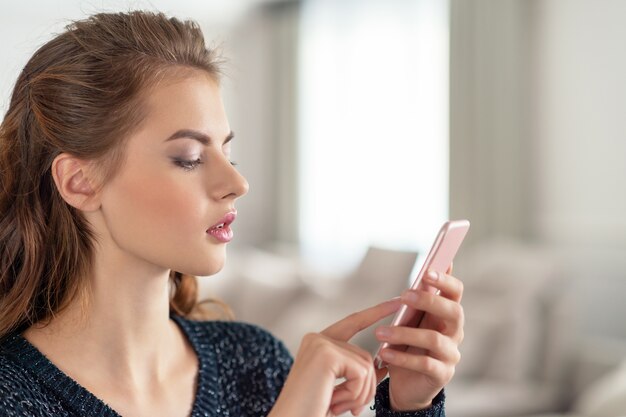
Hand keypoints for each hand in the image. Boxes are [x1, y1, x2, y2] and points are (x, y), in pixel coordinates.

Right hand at [268, 298, 401, 416]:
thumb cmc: (310, 409)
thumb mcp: (340, 388)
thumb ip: (358, 373)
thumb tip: (384, 365)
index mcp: (317, 343)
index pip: (353, 322)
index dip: (376, 312)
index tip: (396, 302)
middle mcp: (317, 338)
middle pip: (365, 355)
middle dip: (365, 387)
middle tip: (351, 408)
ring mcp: (321, 343)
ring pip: (366, 365)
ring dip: (359, 394)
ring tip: (337, 405)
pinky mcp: (326, 354)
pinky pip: (361, 372)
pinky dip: (355, 394)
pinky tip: (335, 402)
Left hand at [374, 265, 463, 410]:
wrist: (406, 385)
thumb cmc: (407, 345)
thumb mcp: (410, 321)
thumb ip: (416, 301)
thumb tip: (423, 273)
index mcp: (446, 315)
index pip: (456, 293)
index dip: (445, 281)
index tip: (427, 272)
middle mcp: (454, 333)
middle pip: (454, 312)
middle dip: (430, 301)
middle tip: (404, 295)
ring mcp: (450, 355)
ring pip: (434, 339)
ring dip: (405, 333)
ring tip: (380, 332)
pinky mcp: (441, 375)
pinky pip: (424, 364)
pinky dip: (402, 357)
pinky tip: (385, 353)